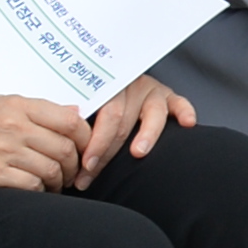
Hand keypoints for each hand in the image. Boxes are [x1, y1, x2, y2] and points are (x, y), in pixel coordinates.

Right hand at [0, 93, 87, 193]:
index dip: (85, 139)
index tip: (84, 151)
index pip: (70, 121)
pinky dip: (39, 192)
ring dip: (58, 183)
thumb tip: (74, 113)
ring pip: (50, 170)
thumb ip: (35, 110)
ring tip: (54, 186)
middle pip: (64, 148)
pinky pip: (30, 186)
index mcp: (16, 105)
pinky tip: (35, 192)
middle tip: (72, 175)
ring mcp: (1, 149)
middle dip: (74, 166)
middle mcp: (12, 125)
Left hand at [75, 74, 195, 184]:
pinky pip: (180, 102)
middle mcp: (127, 86)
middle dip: (106, 151)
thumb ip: (73, 121)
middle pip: (121, 119)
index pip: (101, 116)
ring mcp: (149, 90)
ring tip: (138, 153)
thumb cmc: (88, 102)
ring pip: (151, 113)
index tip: (83, 168)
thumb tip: (61, 146)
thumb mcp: (76, 106)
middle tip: (93, 175)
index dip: (93, 144)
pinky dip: (185, 112)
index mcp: (104, 86)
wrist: (106, 73)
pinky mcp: (168, 95)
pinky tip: (187, 123)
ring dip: (146, 134)